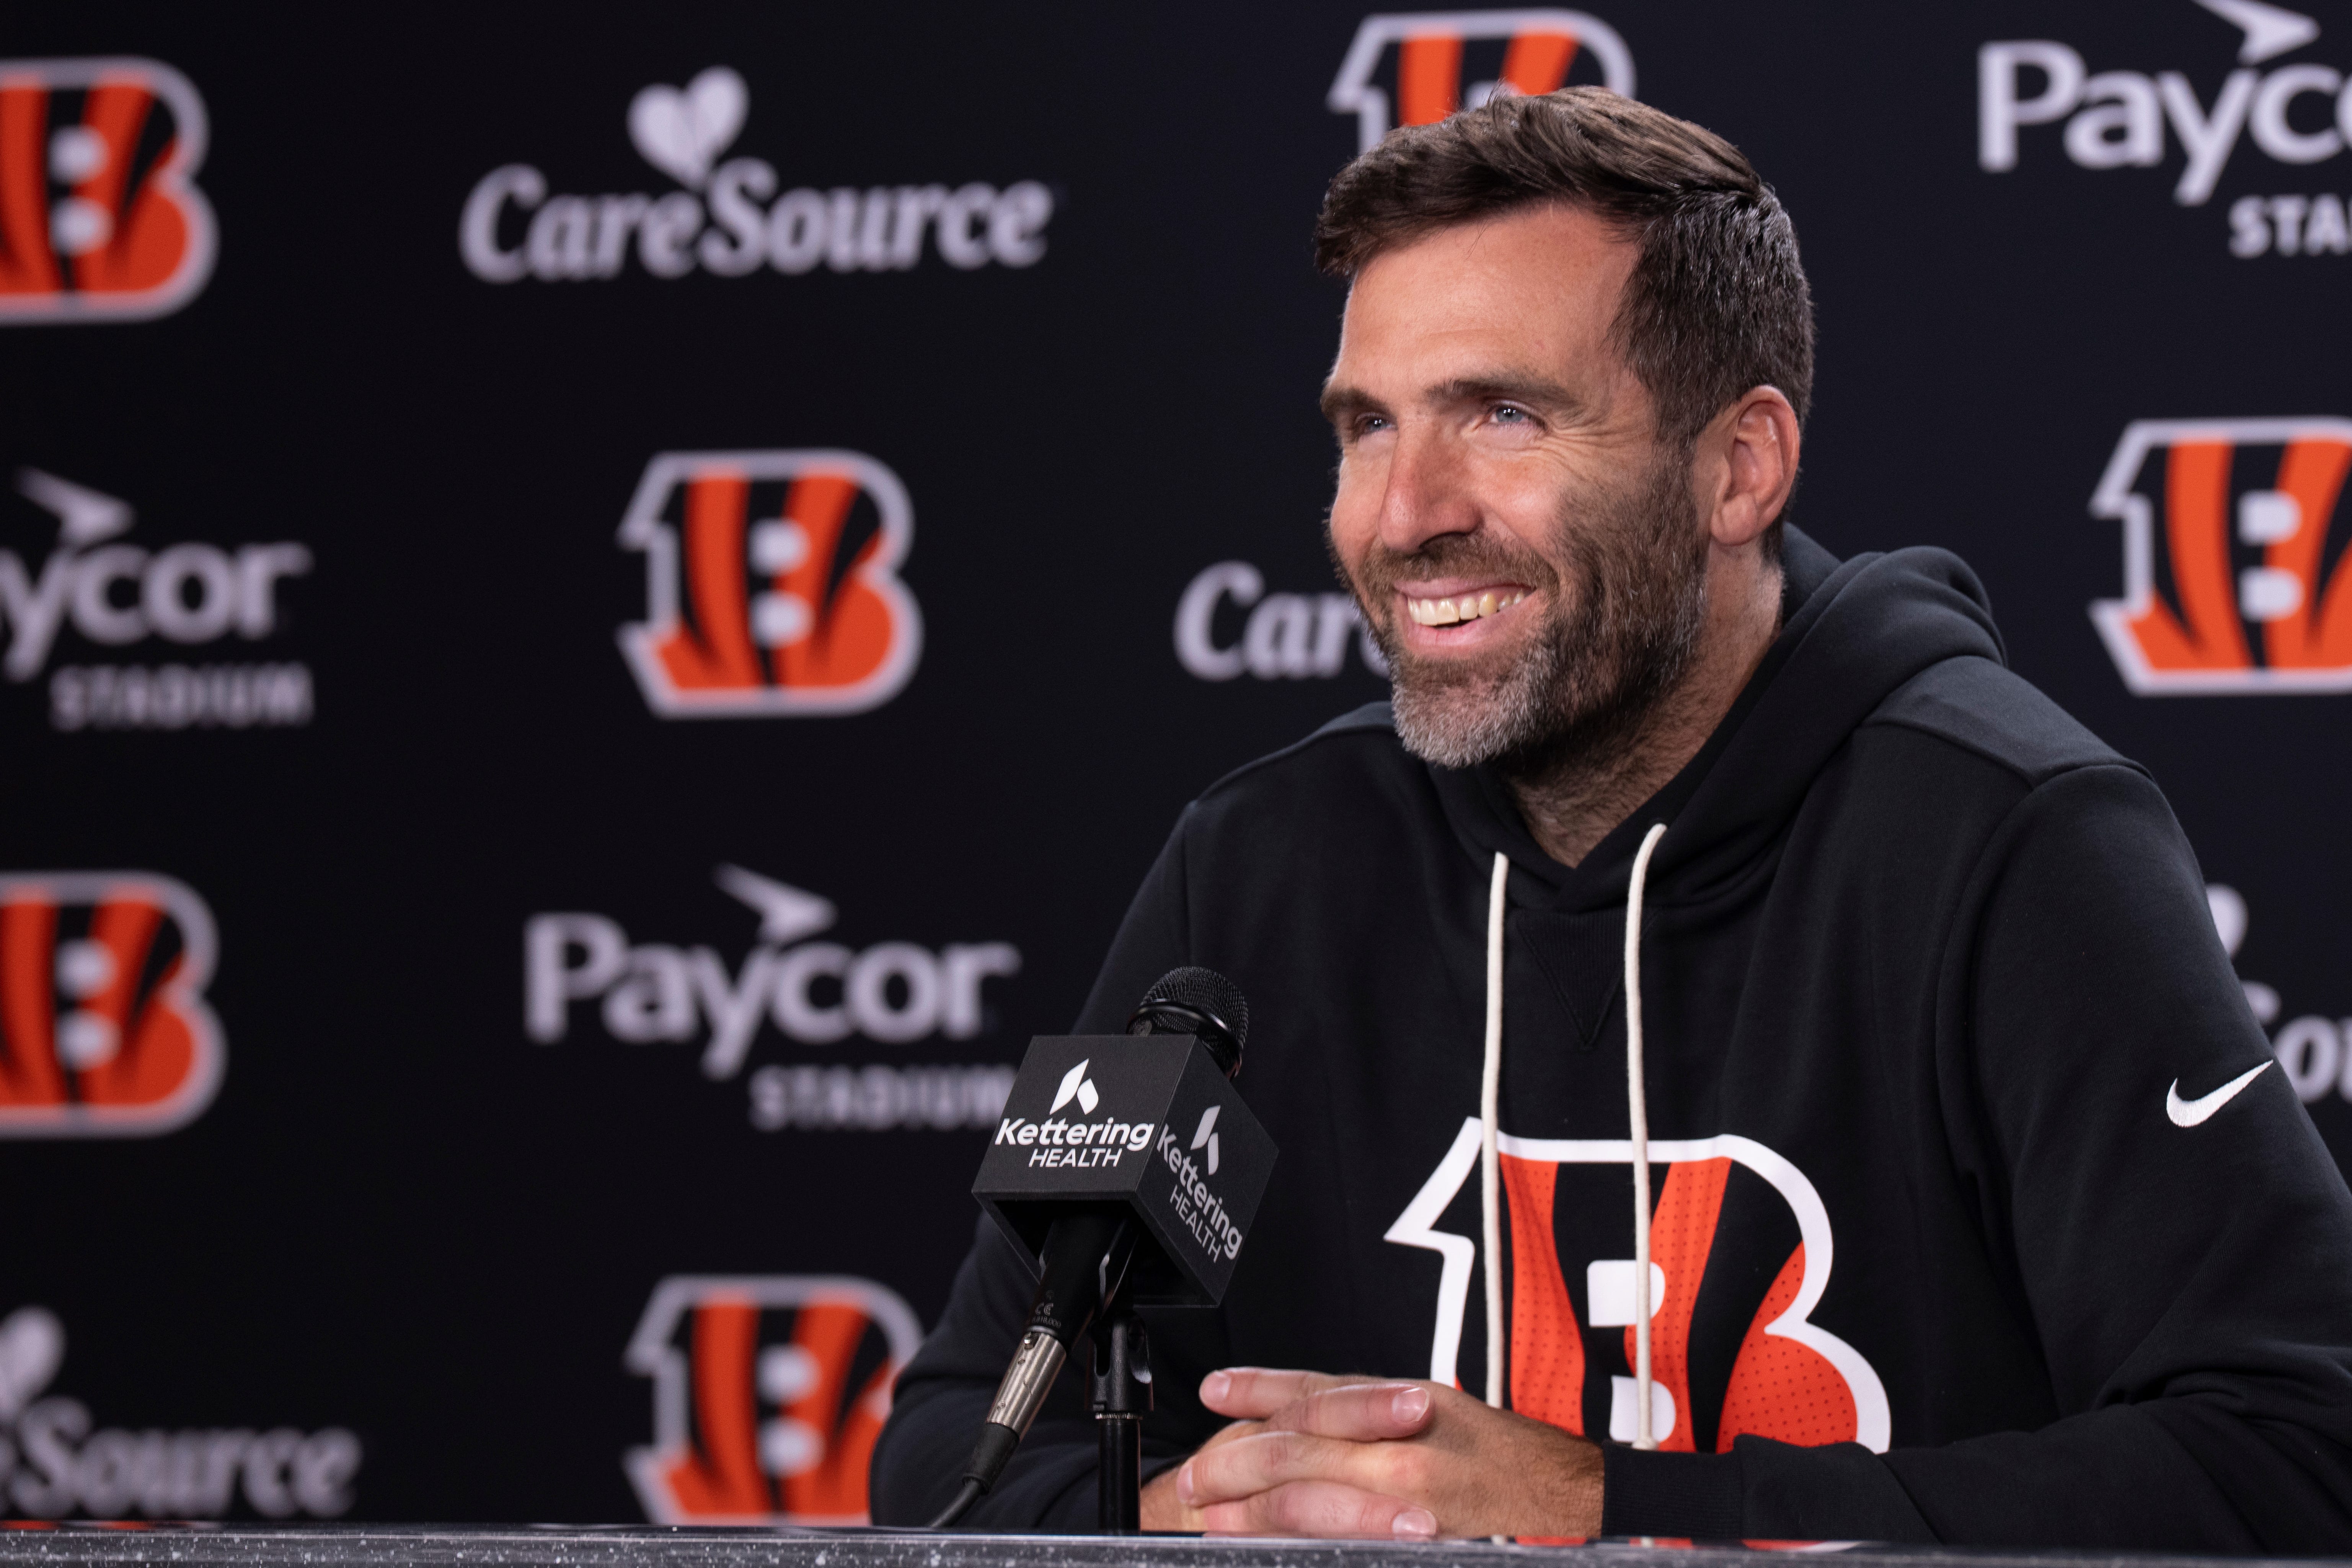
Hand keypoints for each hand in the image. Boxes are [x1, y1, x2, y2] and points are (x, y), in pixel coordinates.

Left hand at [1143, 1367, 1601, 1538]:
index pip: (1310, 1398)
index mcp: (1400, 1405)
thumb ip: (1350, 1401)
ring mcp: (1403, 1504)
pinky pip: (1341, 1539)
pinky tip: (1269, 1543)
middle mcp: (1399, 1453)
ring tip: (1211, 1513)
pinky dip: (1299, 1540)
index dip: (1255, 1393)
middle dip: (1234, 1465)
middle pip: (1296, 1451)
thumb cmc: (1483, 1444)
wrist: (1549, 1490)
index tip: (1212, 1394)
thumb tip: (1279, 1402)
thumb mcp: (1417, 1400)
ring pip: (1309, 1500)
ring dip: (1252, 1508)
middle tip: (1192, 1476)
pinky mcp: (1411, 1540)